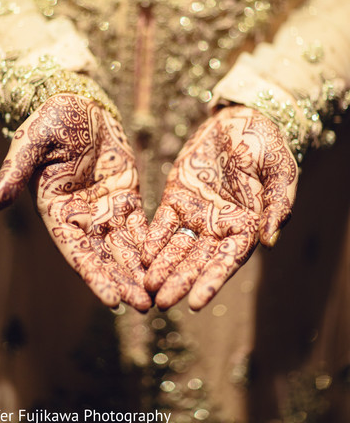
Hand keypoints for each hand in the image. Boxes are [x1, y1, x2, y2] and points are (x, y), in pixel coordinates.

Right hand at [0, 94, 150, 310]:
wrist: (79, 103)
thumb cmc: (52, 118)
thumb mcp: (31, 142)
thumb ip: (13, 174)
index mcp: (57, 210)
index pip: (76, 251)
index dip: (94, 275)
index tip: (112, 301)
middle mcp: (81, 216)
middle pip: (104, 256)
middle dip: (123, 282)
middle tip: (145, 308)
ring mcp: (105, 209)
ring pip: (124, 247)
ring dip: (139, 271)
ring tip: (158, 296)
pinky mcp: (126, 197)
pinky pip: (141, 225)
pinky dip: (152, 245)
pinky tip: (167, 263)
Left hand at [142, 105, 297, 309]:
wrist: (240, 119)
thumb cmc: (266, 144)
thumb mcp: (280, 171)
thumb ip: (277, 204)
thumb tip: (269, 241)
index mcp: (246, 226)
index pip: (227, 261)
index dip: (212, 282)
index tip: (196, 303)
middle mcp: (219, 227)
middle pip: (198, 260)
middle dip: (180, 281)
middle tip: (162, 303)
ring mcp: (196, 215)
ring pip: (177, 247)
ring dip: (163, 267)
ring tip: (147, 287)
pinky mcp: (176, 198)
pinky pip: (164, 223)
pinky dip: (153, 238)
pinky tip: (142, 253)